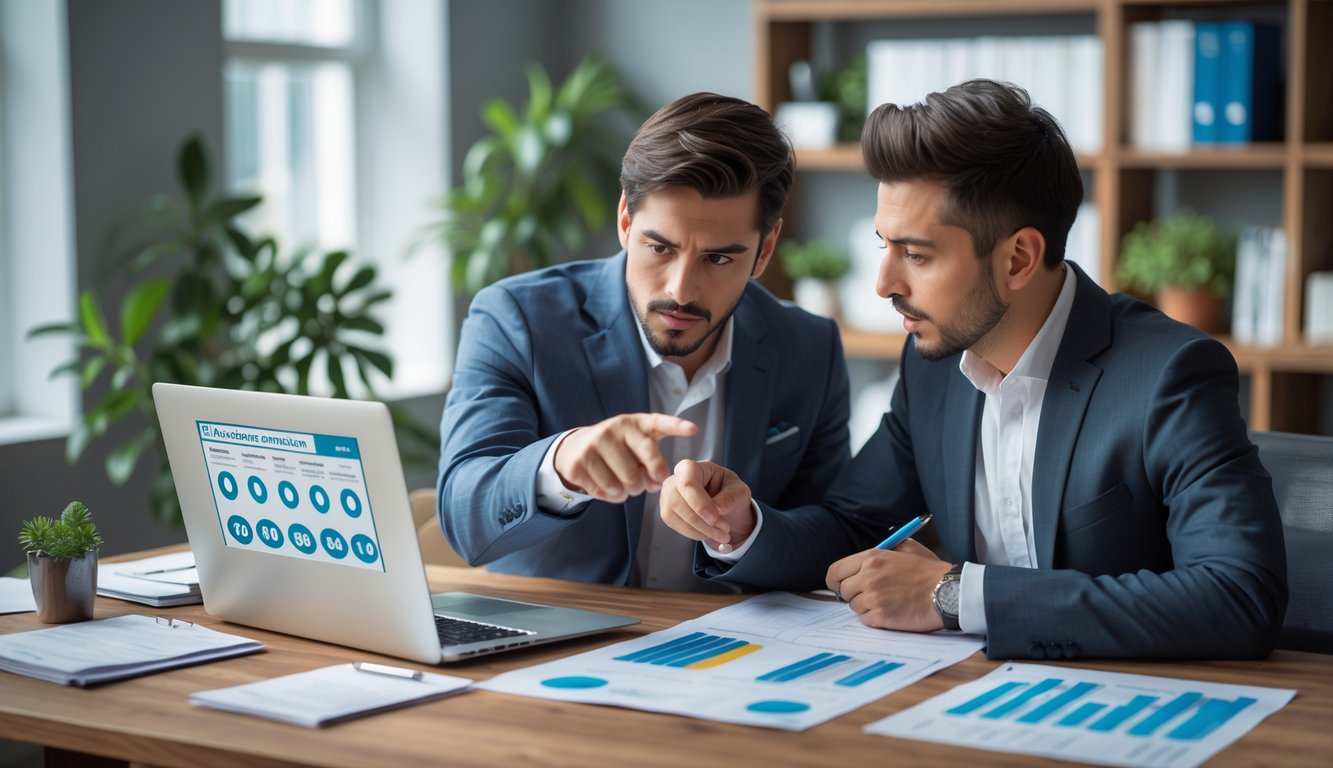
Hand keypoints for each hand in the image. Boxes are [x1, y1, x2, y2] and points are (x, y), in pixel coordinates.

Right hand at [553, 413, 695, 502]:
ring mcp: (594, 443)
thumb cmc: (617, 450)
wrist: (575, 448)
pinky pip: (602, 491)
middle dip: (642, 485)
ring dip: (625, 493)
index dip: (676, 426)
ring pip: (620, 484)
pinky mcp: (578, 461)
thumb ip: (652, 464)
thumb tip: (656, 483)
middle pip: (638, 470)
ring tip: (622, 485)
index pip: (659, 423)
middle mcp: (615, 428)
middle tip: (641, 486)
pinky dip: (608, 496)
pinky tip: (605, 486)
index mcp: (636, 423)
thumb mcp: (635, 448)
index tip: (693, 430)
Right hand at [659, 460, 754, 551]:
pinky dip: (693, 533)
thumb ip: (730, 497)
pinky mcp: (666, 512)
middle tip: (724, 532)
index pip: (688, 484)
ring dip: (699, 530)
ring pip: (674, 515)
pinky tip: (708, 533)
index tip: (714, 519)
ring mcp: (667, 496)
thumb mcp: (739, 491)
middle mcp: (674, 479)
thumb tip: (717, 509)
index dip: (699, 504)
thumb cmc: (730, 492)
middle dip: (701, 522)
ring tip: (721, 535)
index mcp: (691, 467)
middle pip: (678, 502)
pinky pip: (675, 525)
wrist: (723, 506)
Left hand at [826, 539, 950, 631]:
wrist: (948, 592)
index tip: (840, 585)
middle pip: (843, 591)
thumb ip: (883, 550)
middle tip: (869, 595)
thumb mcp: (906, 548)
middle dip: (853, 594)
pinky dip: (875, 618)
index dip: (835, 581)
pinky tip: (891, 612)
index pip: (835, 571)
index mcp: (872, 558)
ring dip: (866, 606)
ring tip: (887, 602)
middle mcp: (868, 576)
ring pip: (854, 606)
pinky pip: (865, 620)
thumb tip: (863, 560)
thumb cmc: (930, 571)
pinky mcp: (881, 617)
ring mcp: (873, 597)